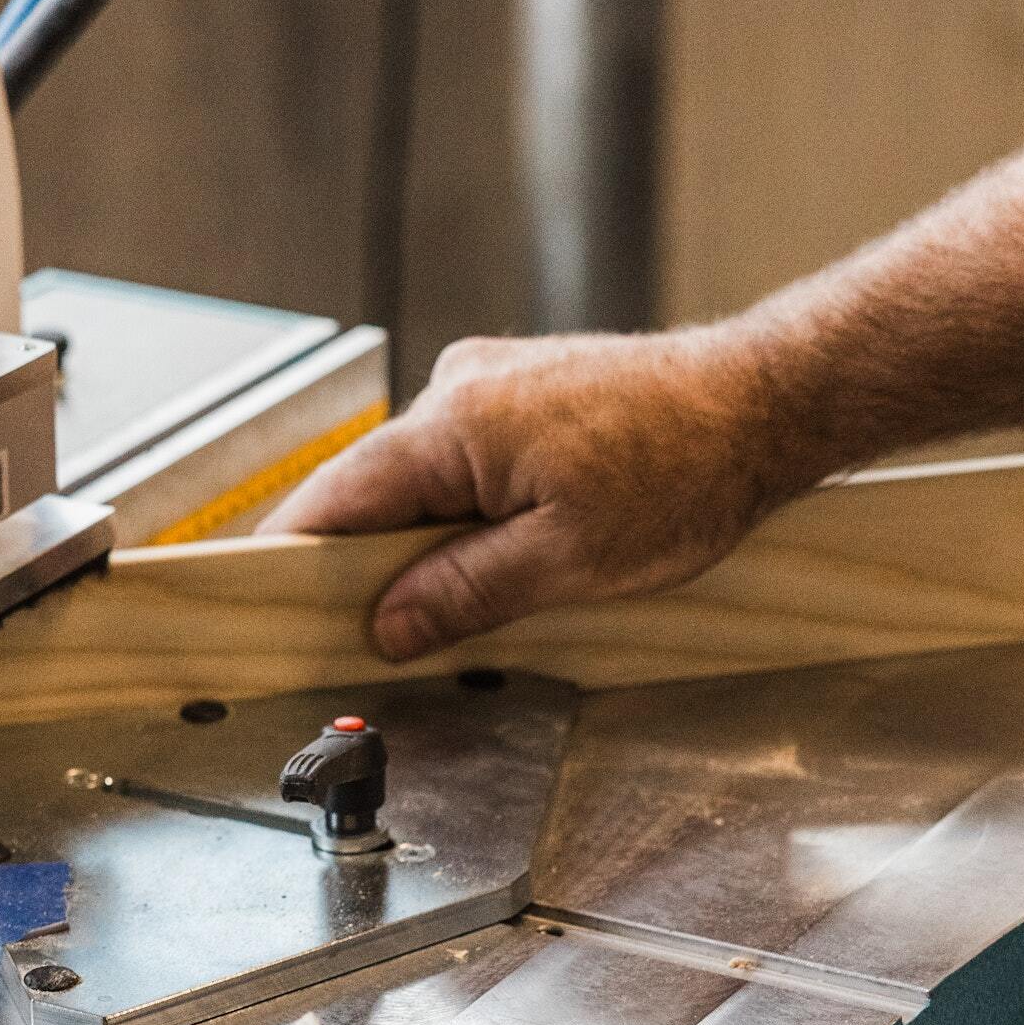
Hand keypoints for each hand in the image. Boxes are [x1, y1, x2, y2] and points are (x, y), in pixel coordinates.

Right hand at [261, 322, 813, 661]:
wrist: (765, 402)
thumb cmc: (685, 468)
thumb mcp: (566, 562)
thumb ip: (463, 594)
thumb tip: (387, 626)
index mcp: (451, 424)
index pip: (333, 499)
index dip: (291, 559)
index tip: (258, 607)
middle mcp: (458, 389)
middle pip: (375, 493)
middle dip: (373, 565)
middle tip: (378, 639)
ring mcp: (492, 385)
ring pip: (426, 481)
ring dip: (433, 541)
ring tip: (473, 598)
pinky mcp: (527, 394)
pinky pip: (468, 463)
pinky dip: (471, 513)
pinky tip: (509, 553)